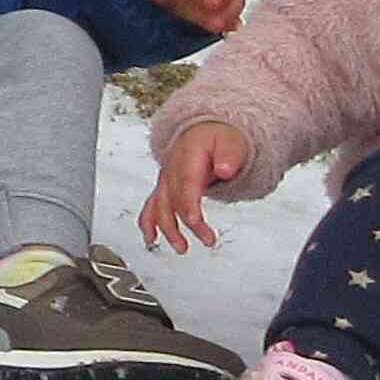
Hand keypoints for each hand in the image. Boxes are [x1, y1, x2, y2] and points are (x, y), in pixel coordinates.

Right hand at [140, 119, 250, 253]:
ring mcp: (165, 180)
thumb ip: (229, 156)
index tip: (195, 221)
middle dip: (185, 223)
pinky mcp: (164, 189)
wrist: (201, 132)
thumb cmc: (215, 139)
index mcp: (186, 157)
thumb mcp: (230, 142)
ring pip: (159, 206)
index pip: (185, 185)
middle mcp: (171, 170)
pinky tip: (151, 238)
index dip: (188, 205)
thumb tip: (225, 169)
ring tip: (181, 247)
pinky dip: (148, 223)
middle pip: (173, 200)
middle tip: (206, 239)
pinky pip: (152, 206)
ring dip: (167, 228)